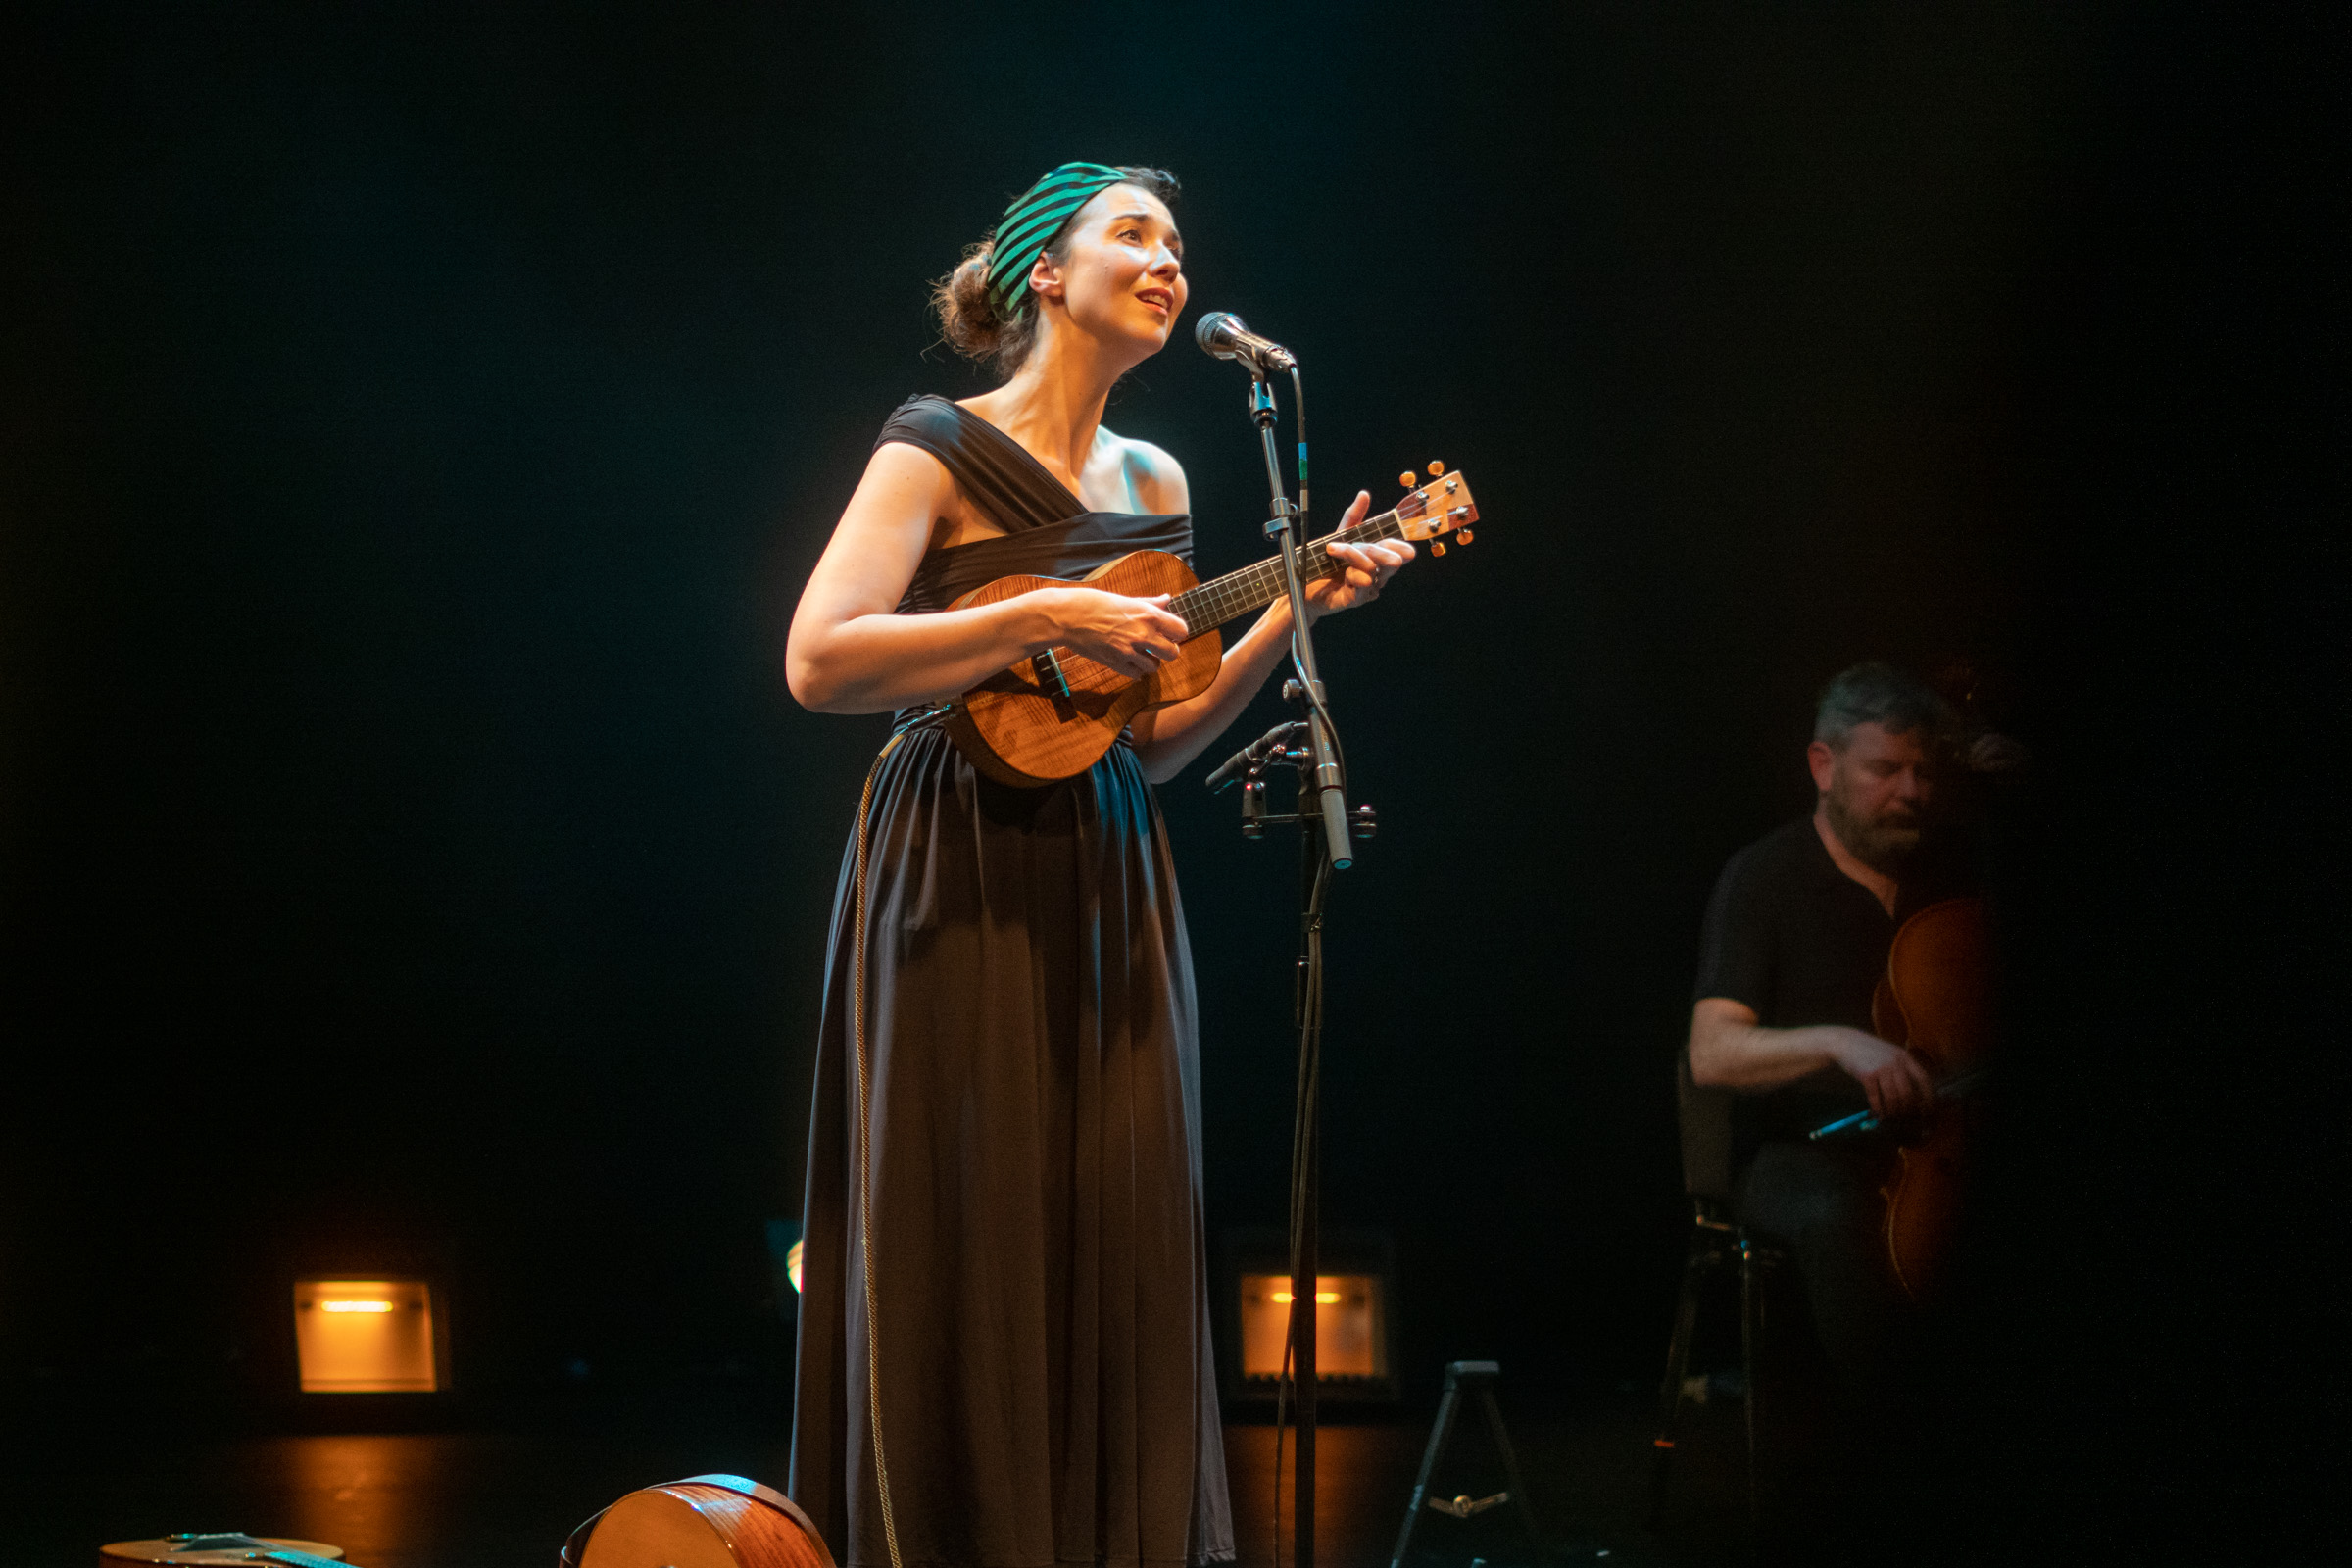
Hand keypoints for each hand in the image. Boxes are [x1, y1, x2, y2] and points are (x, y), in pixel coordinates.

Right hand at [1048, 588, 1190, 679]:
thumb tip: (1167, 599)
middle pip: (1173, 653)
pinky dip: (1135, 670)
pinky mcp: (1115, 663)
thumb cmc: (1094, 603)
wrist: (1068, 617)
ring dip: (1150, 661)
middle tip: (1157, 646)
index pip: (1181, 630)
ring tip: (1140, 653)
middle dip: (1167, 651)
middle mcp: (1142, 633)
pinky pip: (1136, 675)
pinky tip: (1128, 660)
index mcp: (1147, 614)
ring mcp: (1129, 651)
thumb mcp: (1126, 599)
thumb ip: (1150, 603)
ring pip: (1155, 667)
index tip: (1169, 632)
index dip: (1176, 633)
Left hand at [1303, 490, 1414, 621]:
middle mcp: (1377, 575)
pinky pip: (1362, 583)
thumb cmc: (1325, 562)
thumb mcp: (1340, 535)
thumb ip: (1354, 516)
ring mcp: (1368, 589)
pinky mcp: (1355, 600)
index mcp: (1378, 559)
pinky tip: (1341, 573)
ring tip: (1332, 550)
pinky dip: (1351, 574)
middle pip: (1392, 562)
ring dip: (1352, 556)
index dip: (1401, 547)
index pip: (1399, 552)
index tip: (1400, 546)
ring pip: (1372, 569)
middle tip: (1360, 545)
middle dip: (1378, 551)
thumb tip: (1364, 494)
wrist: (1303, 585)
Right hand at [1832, 1031, 1936, 1124]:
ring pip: (1893, 1098)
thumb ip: (1903, 1069)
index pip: (1924, 1079)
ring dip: (1893, 1111)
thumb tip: (1916, 1094)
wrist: (1846, 1042)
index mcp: (1905, 1057)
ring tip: (1891, 1116)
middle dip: (1908, 1109)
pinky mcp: (1867, 1075)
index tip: (1929, 1108)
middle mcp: (1895, 1062)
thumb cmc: (1870, 1051)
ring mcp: (1881, 1068)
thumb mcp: (1891, 1054)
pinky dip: (1878, 1108)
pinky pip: (1876, 1098)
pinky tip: (1877, 1113)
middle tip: (1906, 1117)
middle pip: (1908, 1092)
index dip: (1928, 1096)